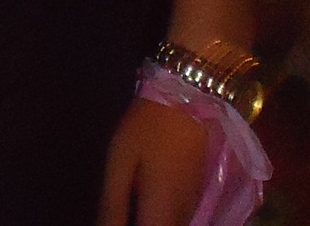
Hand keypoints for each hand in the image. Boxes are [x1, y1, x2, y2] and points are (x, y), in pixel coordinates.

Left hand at [97, 97, 210, 225]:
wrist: (191, 96)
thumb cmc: (150, 126)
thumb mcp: (121, 160)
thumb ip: (112, 205)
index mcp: (161, 213)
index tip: (112, 218)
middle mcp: (182, 217)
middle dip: (139, 222)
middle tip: (118, 209)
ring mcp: (192, 206)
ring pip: (169, 225)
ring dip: (150, 219)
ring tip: (131, 201)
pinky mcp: (197, 194)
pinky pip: (177, 217)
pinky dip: (160, 214)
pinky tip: (146, 199)